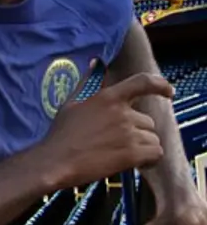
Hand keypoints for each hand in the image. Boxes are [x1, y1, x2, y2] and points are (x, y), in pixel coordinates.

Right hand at [34, 61, 172, 188]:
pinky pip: (156, 153)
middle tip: (116, 141)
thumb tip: (96, 62)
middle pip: (147, 120)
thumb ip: (89, 82)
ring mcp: (128, 133)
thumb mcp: (72, 102)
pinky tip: (133, 162)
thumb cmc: (61, 134)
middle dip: (137, 131)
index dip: (160, 85)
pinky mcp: (132, 154)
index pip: (143, 82)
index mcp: (108, 97)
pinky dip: (149, 159)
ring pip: (152, 138)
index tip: (168, 92)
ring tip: (120, 152)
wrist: (56, 161)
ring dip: (142, 146)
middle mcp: (122, 113)